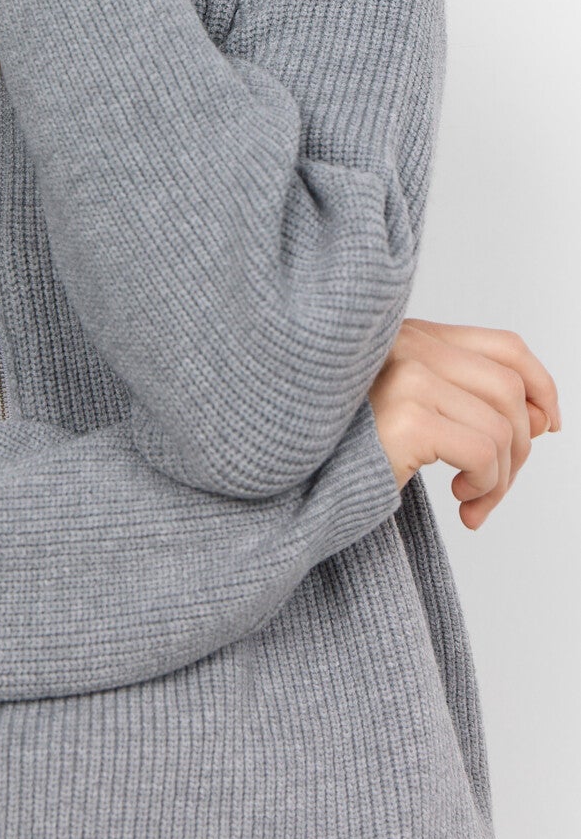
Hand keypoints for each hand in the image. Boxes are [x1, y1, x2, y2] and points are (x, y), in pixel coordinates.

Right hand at [367, 317, 561, 527]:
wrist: (290, 478)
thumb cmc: (348, 448)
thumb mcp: (415, 409)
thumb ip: (468, 401)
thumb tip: (542, 420)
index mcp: (411, 336)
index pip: (505, 347)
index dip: (541, 386)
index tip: (548, 426)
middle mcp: (409, 345)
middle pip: (511, 390)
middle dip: (521, 448)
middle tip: (495, 486)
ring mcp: (407, 376)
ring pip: (503, 427)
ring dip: (501, 478)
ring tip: (472, 500)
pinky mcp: (407, 415)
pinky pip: (484, 453)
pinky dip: (485, 485)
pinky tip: (460, 502)